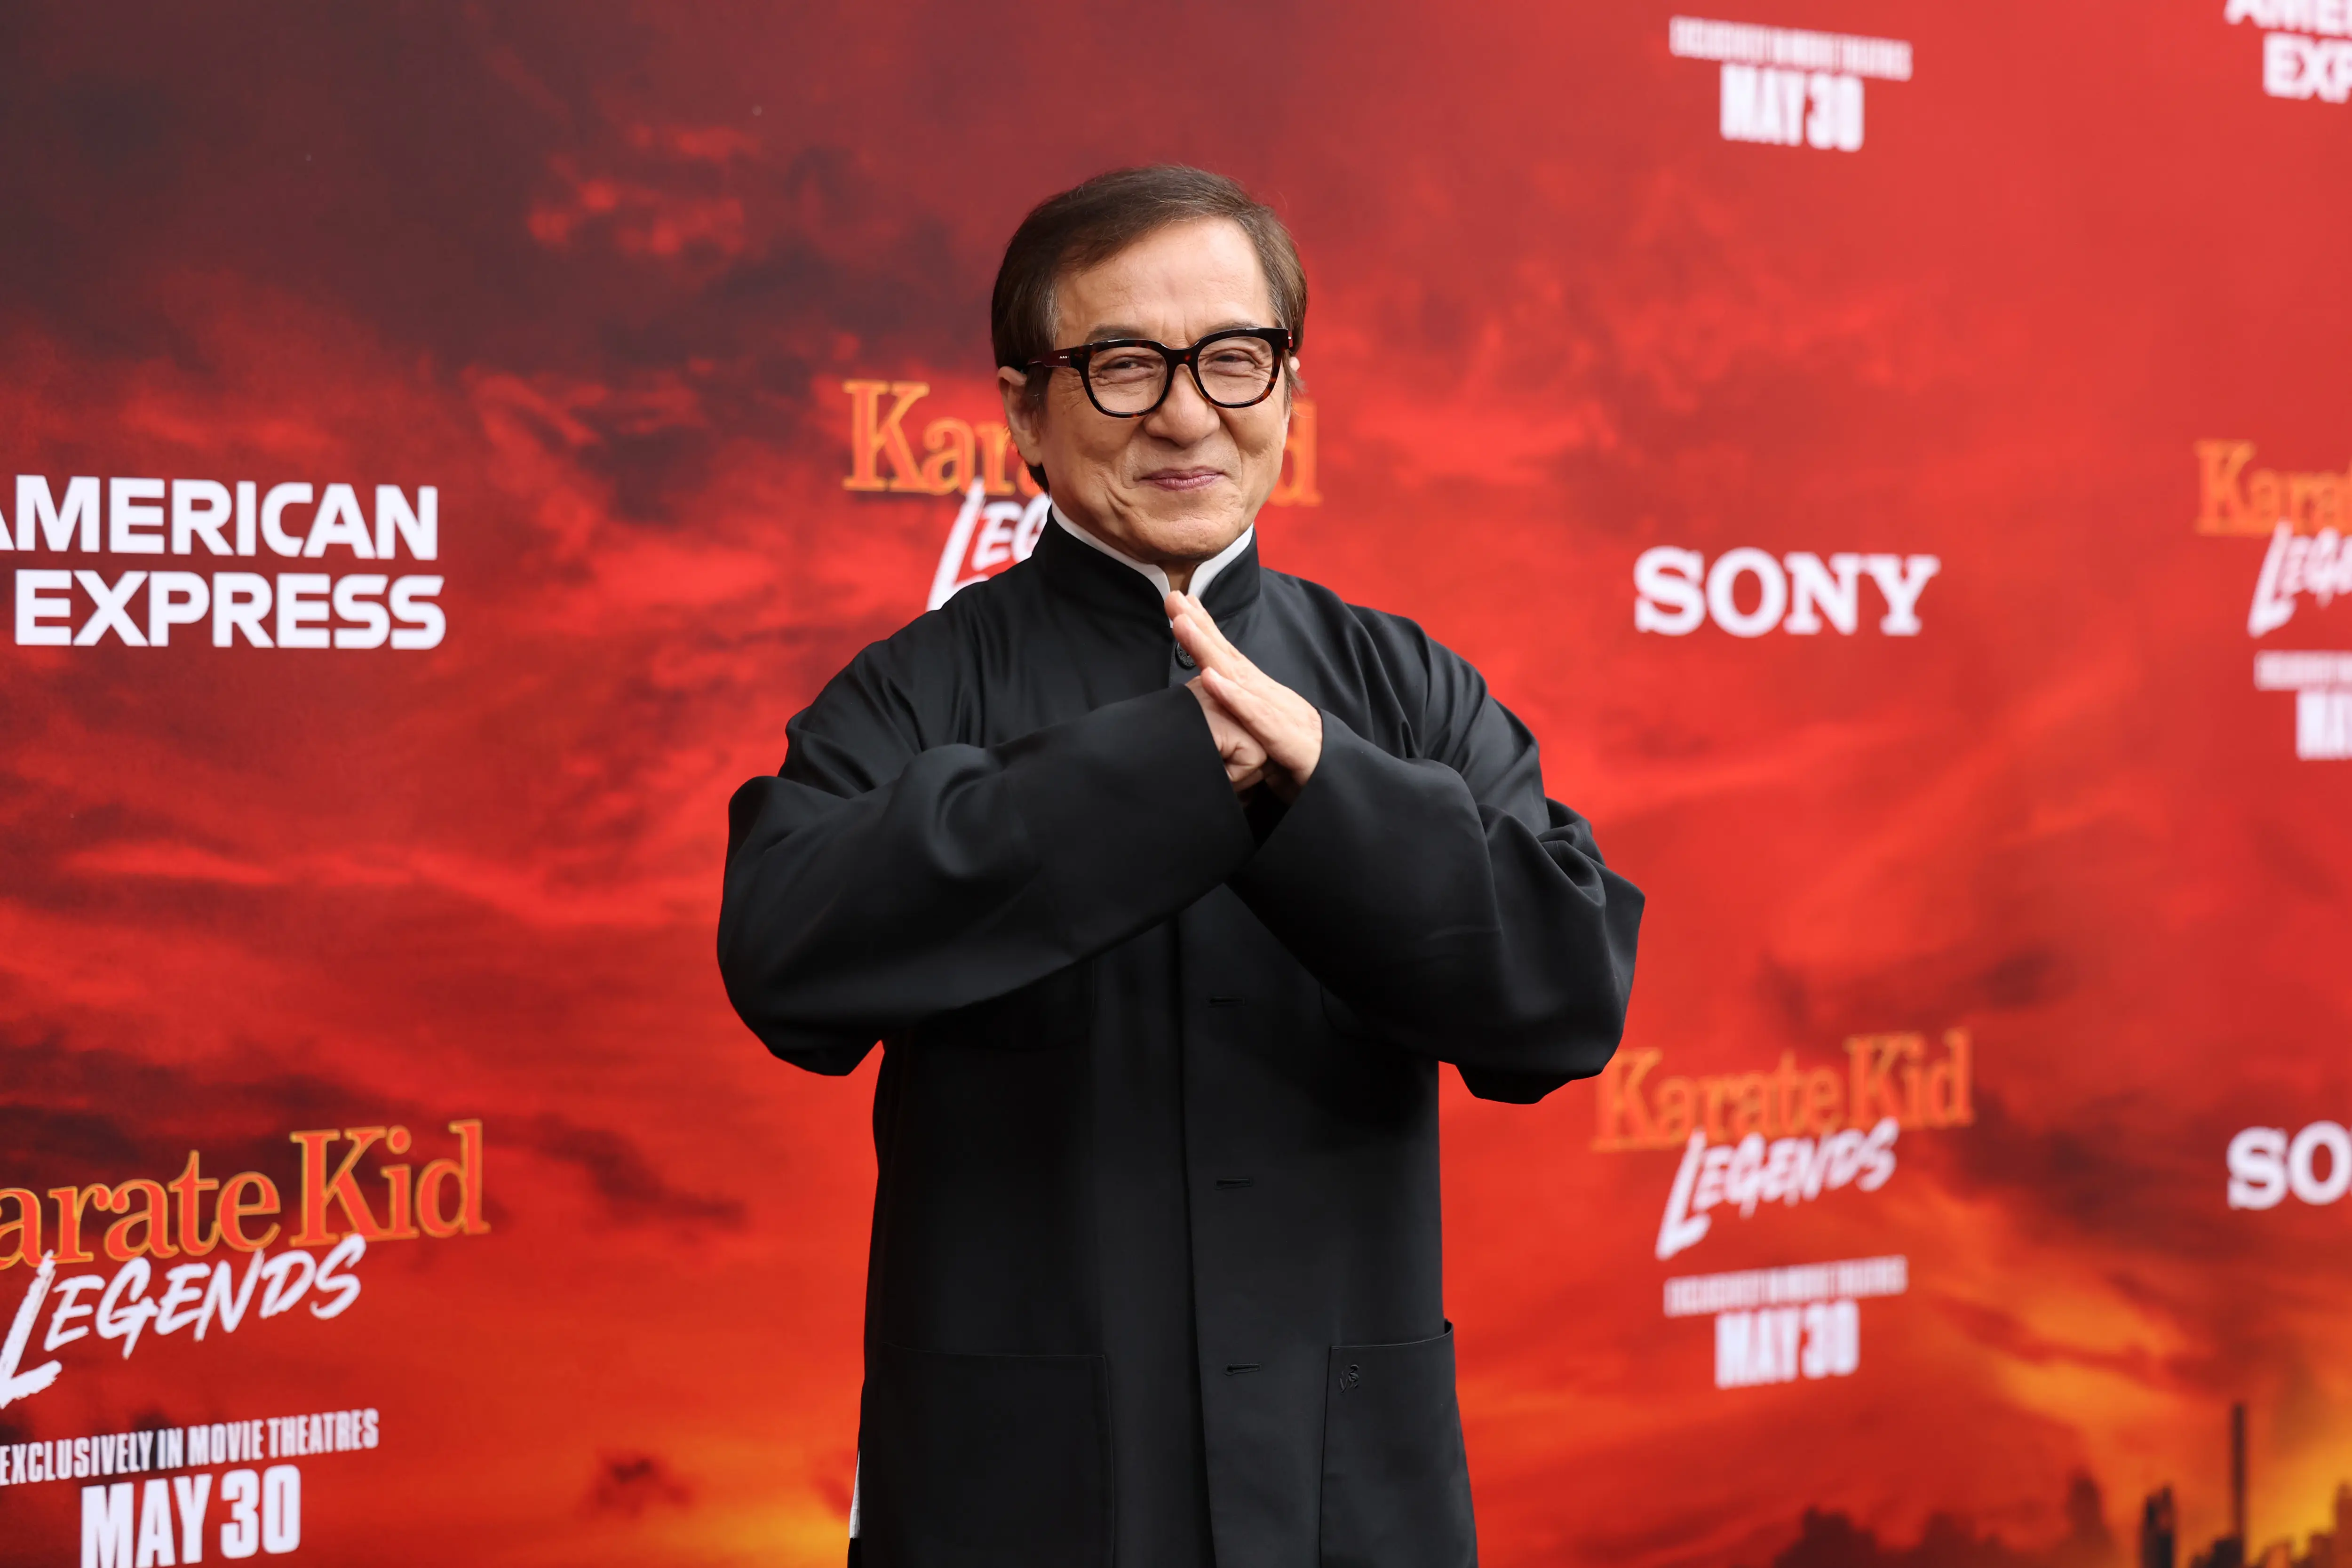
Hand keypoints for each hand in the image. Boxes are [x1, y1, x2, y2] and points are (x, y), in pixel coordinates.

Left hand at [1168, 590, 1323, 802]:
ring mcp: (1275, 710)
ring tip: (1182, 625)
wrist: (1334, 777)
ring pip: (1236, 674)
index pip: (1227, 655)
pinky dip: (1232, 696)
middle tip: (1173, 598)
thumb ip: (1239, 713)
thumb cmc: (1295, 754)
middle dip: (1198, 624)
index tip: (1181, 603)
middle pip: (1227, 654)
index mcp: (1258, 691)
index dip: (1204, 628)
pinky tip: (1210, 679)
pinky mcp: (1283, 736)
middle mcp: (1265, 692)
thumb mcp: (1260, 728)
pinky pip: (1254, 714)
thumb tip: (1213, 698)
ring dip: (1208, 648)